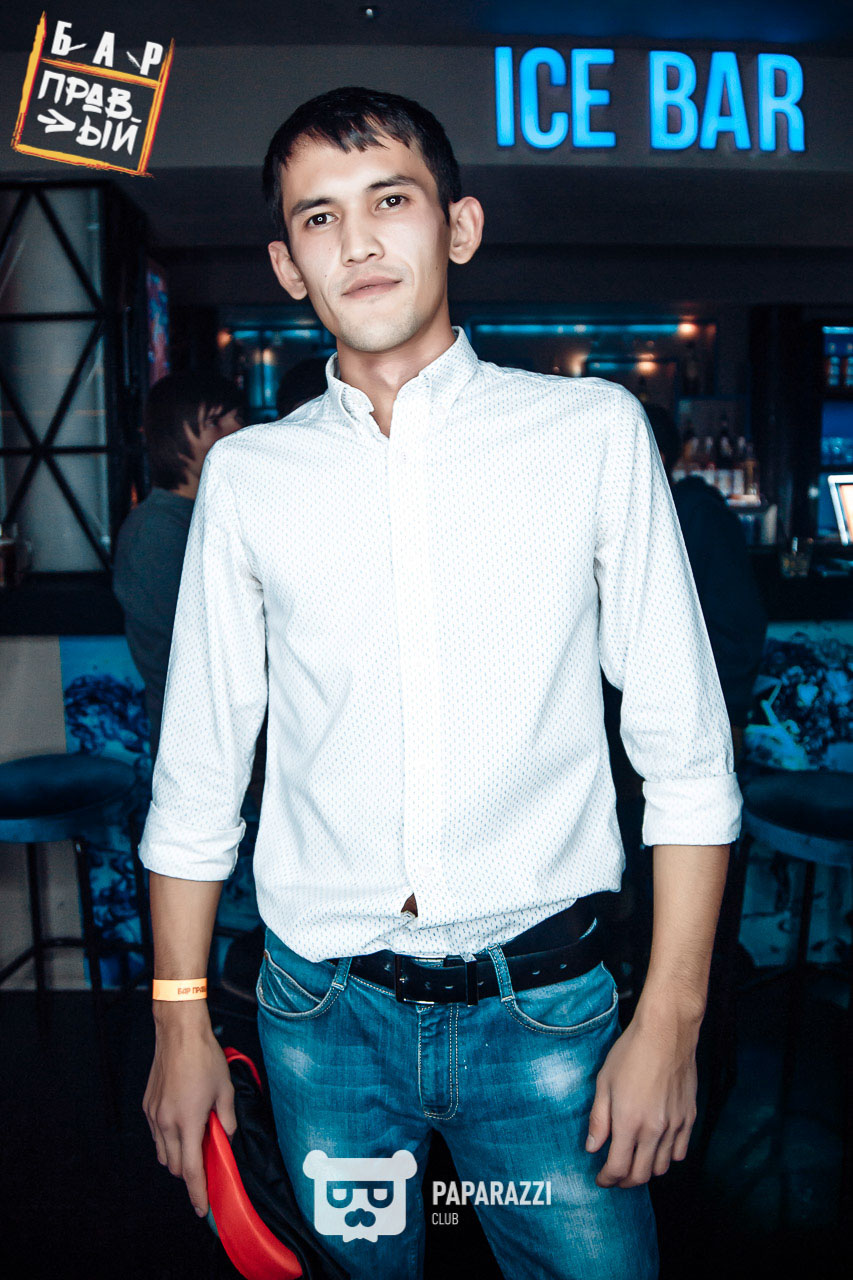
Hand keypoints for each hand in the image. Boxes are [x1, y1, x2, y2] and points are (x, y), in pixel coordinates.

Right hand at [143, 1006, 236, 1215]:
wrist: (179, 1033)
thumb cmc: (205, 1058)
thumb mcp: (225, 1089)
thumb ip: (226, 1119)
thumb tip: (225, 1138)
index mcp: (188, 1122)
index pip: (191, 1170)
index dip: (198, 1192)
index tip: (202, 1209)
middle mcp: (166, 1123)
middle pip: (175, 1167)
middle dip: (189, 1174)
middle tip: (206, 1167)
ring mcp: (154, 1115)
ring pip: (163, 1153)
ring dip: (177, 1158)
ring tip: (194, 1145)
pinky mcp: (148, 1106)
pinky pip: (156, 1135)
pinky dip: (168, 1140)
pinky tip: (181, 1126)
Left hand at [585, 1005, 699, 1187]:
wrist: (666, 1034)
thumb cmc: (630, 1053)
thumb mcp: (604, 1083)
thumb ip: (598, 1120)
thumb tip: (592, 1148)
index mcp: (628, 1122)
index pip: (617, 1168)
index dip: (607, 1179)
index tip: (600, 1179)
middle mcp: (653, 1130)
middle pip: (640, 1175)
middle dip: (624, 1181)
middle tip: (615, 1176)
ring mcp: (674, 1125)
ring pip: (662, 1167)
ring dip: (646, 1171)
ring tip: (635, 1162)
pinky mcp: (689, 1118)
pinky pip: (680, 1152)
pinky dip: (667, 1157)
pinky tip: (656, 1148)